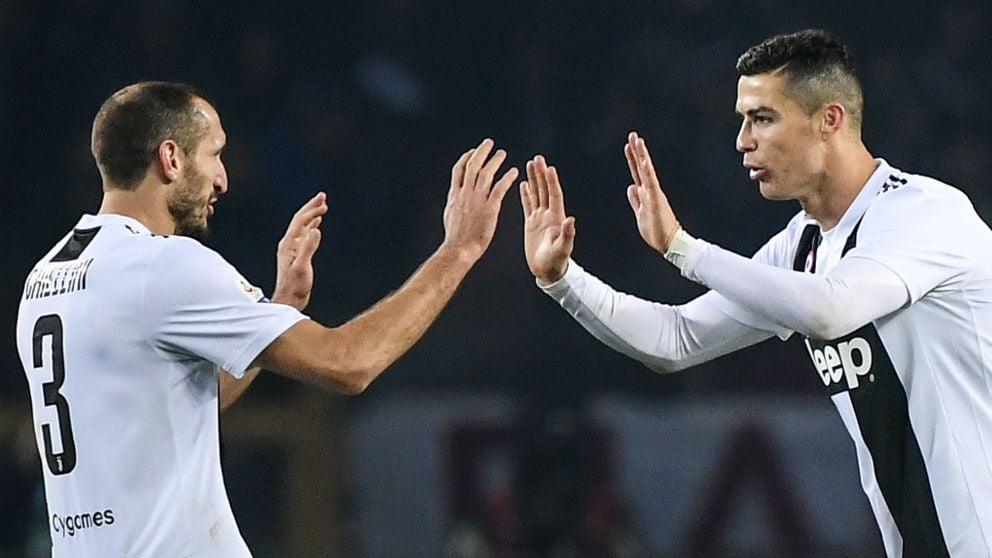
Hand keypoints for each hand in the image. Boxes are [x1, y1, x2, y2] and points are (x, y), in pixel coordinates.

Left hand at [272, 192, 326, 310]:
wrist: (288, 301)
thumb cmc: (295, 287)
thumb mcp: (302, 267)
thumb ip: (308, 248)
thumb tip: (316, 230)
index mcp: (288, 244)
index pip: (300, 221)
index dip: (311, 211)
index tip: (324, 204)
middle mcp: (289, 243)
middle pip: (299, 220)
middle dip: (311, 207)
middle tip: (322, 196)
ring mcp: (292, 248)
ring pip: (302, 225)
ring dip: (312, 214)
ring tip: (322, 205)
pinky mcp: (296, 254)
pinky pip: (304, 234)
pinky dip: (312, 226)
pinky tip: (317, 224)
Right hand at [441, 138, 517, 262]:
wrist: (459, 248)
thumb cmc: (456, 237)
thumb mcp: (450, 214)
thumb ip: (454, 201)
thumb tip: (455, 195)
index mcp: (455, 194)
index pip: (459, 169)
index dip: (466, 158)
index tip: (472, 151)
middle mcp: (465, 193)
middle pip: (472, 165)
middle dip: (481, 152)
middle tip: (489, 143)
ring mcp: (477, 199)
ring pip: (486, 173)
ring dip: (495, 161)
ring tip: (502, 153)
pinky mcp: (490, 207)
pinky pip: (500, 187)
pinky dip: (507, 177)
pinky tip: (514, 172)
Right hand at [519, 154, 574, 284]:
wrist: (548, 271)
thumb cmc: (556, 262)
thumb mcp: (562, 249)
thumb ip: (567, 235)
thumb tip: (571, 220)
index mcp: (556, 218)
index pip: (554, 195)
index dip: (551, 181)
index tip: (549, 168)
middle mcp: (549, 215)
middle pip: (544, 190)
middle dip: (541, 174)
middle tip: (537, 158)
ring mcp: (540, 219)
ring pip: (536, 194)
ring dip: (533, 179)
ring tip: (529, 164)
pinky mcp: (531, 224)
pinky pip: (528, 205)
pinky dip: (526, 194)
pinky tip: (523, 184)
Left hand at [624, 131, 680, 252]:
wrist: (668, 243)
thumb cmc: (656, 231)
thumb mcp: (640, 213)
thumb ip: (636, 200)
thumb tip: (631, 186)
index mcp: (646, 193)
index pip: (638, 172)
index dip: (633, 159)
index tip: (629, 145)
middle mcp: (651, 190)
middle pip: (642, 167)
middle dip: (637, 151)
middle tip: (633, 134)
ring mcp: (654, 194)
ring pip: (646, 171)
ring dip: (642, 156)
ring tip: (638, 141)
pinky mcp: (656, 200)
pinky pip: (651, 183)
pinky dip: (647, 172)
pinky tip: (644, 161)